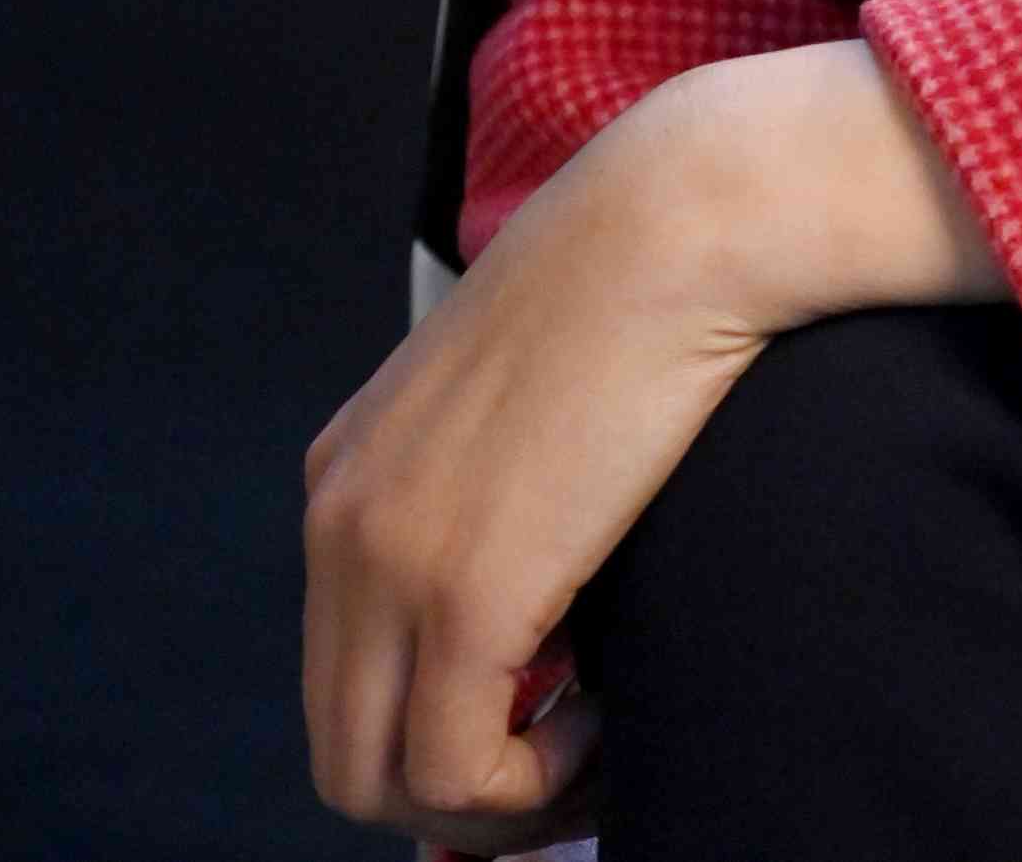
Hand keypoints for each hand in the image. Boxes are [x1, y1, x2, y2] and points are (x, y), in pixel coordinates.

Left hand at [301, 76, 767, 849]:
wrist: (681, 220)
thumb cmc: (641, 291)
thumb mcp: (523, 402)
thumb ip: (491, 496)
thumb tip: (528, 632)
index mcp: (347, 474)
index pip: (345, 673)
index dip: (441, 728)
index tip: (548, 717)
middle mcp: (339, 522)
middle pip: (345, 752)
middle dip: (457, 793)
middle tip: (570, 762)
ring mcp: (389, 561)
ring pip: (386, 785)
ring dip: (497, 802)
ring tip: (597, 740)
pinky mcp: (462, 594)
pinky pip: (455, 775)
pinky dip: (533, 787)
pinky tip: (608, 717)